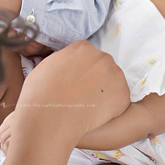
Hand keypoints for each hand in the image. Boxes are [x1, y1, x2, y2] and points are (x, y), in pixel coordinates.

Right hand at [3, 40, 128, 148]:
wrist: (49, 117)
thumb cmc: (40, 93)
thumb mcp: (47, 65)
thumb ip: (65, 61)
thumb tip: (70, 67)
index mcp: (82, 47)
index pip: (87, 54)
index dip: (81, 69)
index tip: (74, 81)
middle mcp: (103, 57)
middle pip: (103, 66)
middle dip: (95, 79)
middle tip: (81, 95)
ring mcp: (116, 75)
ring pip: (113, 83)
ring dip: (104, 93)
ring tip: (86, 106)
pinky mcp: (124, 95)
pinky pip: (119, 101)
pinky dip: (110, 109)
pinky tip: (94, 115)